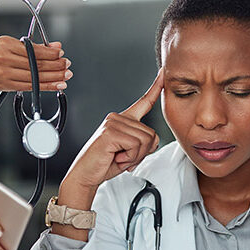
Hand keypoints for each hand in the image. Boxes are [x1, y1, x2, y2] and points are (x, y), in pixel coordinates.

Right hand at [0, 36, 71, 90]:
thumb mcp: (10, 43)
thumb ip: (33, 46)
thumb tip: (55, 47)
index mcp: (6, 45)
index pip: (34, 50)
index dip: (51, 54)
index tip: (61, 54)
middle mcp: (5, 59)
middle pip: (37, 64)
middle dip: (56, 66)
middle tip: (67, 65)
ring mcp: (6, 74)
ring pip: (36, 77)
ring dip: (55, 77)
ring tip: (66, 75)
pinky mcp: (8, 86)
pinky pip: (32, 87)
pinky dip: (47, 86)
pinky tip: (58, 85)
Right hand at [62, 69, 163, 194]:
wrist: (86, 174)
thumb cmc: (106, 163)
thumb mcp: (131, 153)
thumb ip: (144, 143)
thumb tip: (153, 140)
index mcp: (124, 120)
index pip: (143, 102)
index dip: (155, 89)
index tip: (163, 75)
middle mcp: (118, 118)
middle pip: (151, 134)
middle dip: (142, 152)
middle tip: (124, 157)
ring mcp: (113, 123)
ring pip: (145, 141)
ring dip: (135, 156)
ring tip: (119, 157)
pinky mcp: (111, 132)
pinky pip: (136, 146)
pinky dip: (129, 157)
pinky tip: (116, 157)